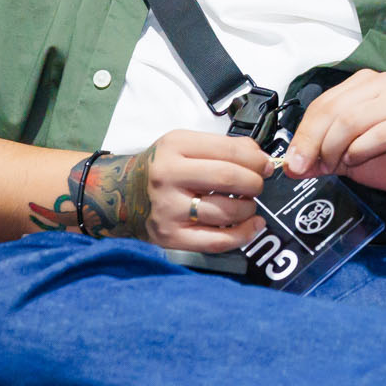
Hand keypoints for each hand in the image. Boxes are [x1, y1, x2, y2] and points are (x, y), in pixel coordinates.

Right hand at [115, 130, 273, 253]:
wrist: (120, 194)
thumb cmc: (160, 169)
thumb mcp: (183, 145)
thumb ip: (222, 147)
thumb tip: (260, 157)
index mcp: (175, 146)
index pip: (229, 151)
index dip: (256, 160)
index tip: (266, 166)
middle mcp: (168, 176)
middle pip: (229, 178)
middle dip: (254, 183)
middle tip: (257, 185)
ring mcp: (168, 209)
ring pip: (226, 211)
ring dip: (249, 208)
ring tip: (247, 204)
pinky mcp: (171, 237)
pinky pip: (217, 241)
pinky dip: (243, 235)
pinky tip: (252, 225)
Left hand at [282, 70, 385, 196]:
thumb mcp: (348, 156)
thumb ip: (320, 157)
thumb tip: (291, 165)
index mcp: (362, 84)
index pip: (321, 104)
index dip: (303, 135)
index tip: (294, 163)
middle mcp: (381, 84)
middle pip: (332, 111)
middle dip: (315, 144)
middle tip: (312, 168)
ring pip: (350, 122)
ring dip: (336, 150)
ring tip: (339, 166)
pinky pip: (377, 135)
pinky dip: (360, 151)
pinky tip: (359, 159)